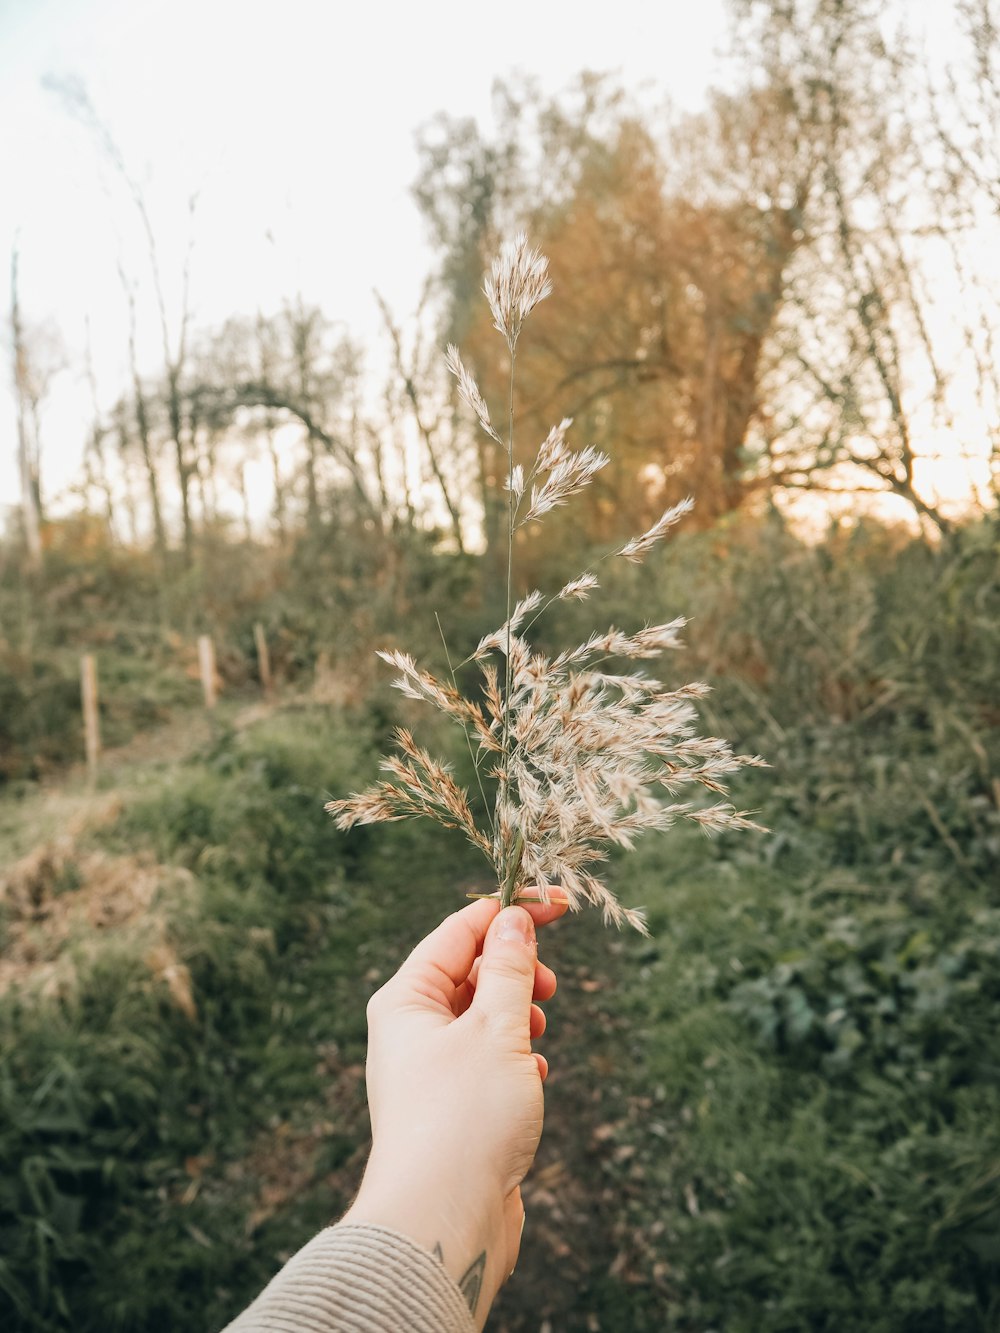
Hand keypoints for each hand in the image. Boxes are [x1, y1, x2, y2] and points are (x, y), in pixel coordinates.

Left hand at [341, 894, 566, 1328]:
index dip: (510, 912)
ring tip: (537, 1038)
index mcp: (406, 1000)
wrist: (443, 1224)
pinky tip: (533, 1080)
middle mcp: (411, 1032)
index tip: (560, 902)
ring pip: (483, 1019)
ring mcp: (431, 1073)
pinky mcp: (454, 1111)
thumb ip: (509, 968)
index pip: (460, 931)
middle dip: (516, 970)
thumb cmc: (463, 1119)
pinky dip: (516, 1061)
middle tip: (549, 986)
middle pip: (470, 972)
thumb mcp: (496, 1028)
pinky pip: (489, 1063)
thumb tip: (513, 920)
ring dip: (518, 1017)